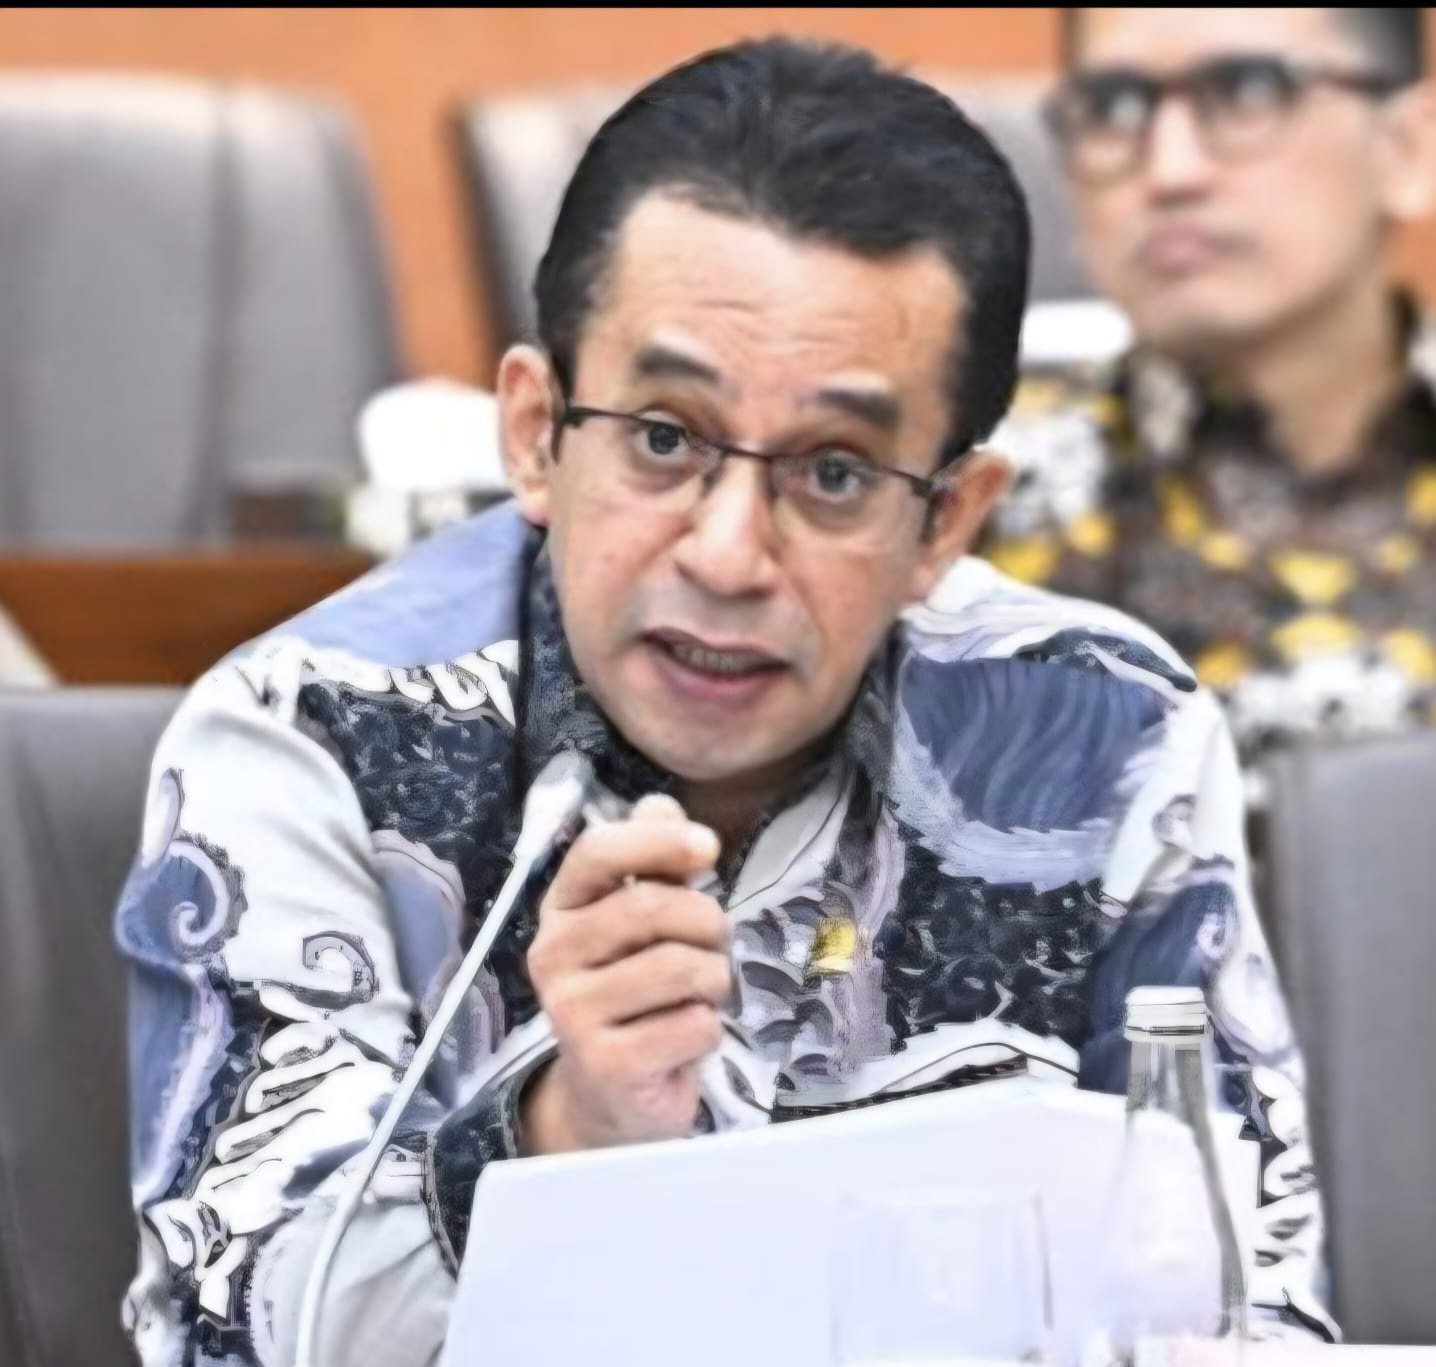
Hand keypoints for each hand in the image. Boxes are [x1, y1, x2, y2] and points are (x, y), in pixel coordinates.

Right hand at [521, 795, 729, 1153]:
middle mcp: (552, 955)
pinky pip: (694, 1024)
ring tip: (698, 995)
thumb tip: (660, 805)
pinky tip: (682, 1039)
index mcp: (561, 908)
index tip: (709, 849)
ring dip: (715, 979)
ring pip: (683, 968)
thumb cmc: (636, 990)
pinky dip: (709, 1029)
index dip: (658, 842)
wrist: (611, 1095)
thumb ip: (651, 859)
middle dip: (709, 922)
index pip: (597, 852)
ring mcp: (572, 1013)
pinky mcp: (605, 1065)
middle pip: (653, 907)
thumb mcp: (641, 918)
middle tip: (713, 946)